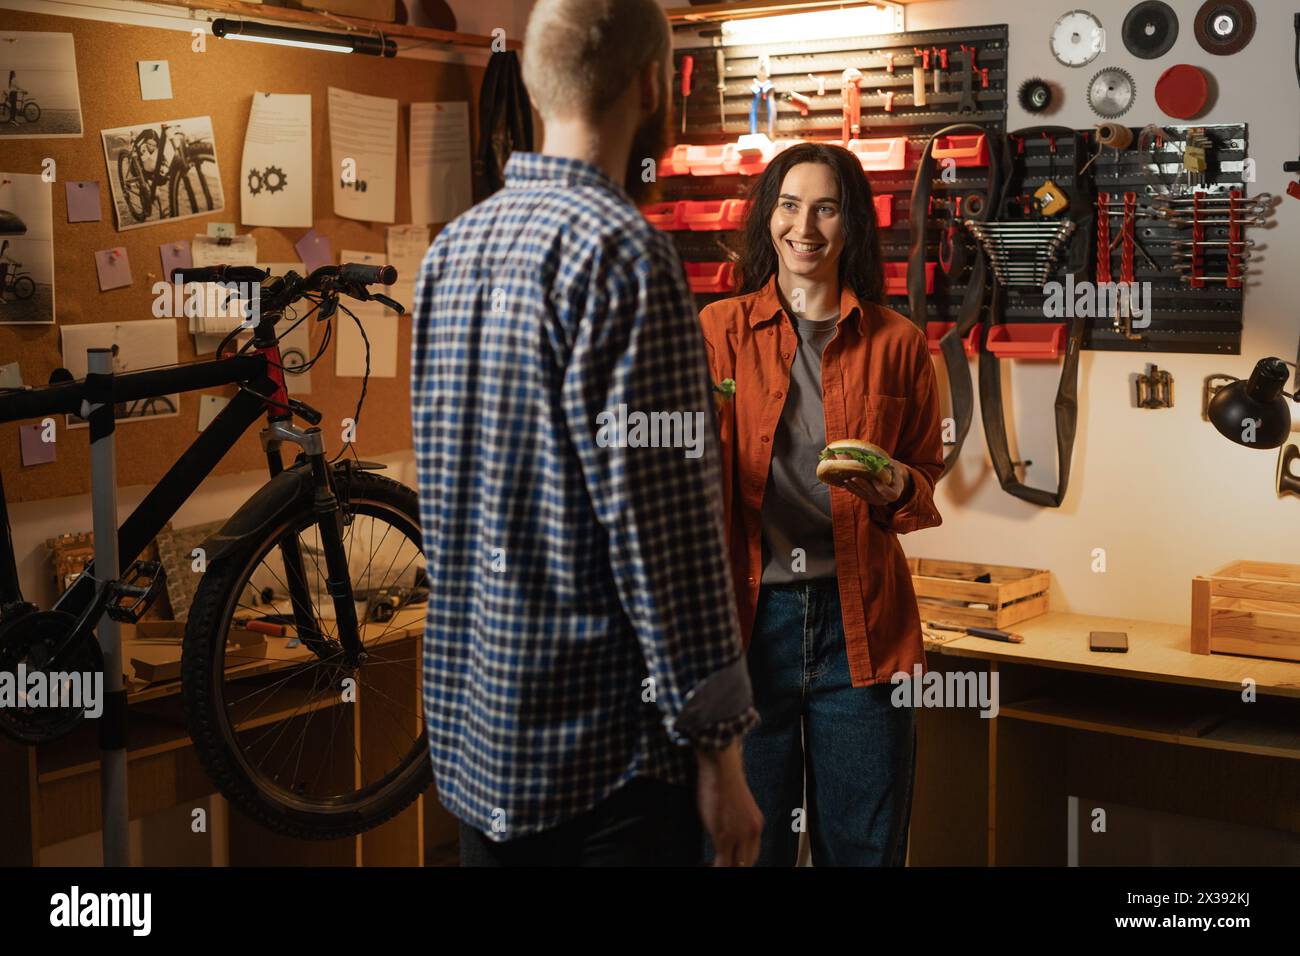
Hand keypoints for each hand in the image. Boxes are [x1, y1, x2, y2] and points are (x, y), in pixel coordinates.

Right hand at [695, 740, 762, 866]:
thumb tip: (726, 841)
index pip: (752, 855)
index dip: (740, 863)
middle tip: (721, 865)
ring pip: (735, 866)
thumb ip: (736, 826)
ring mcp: (739, 835)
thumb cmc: (722, 783)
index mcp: (756, 825)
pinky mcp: (725, 835)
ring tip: (714, 865)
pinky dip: (716, 866)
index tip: (730, 863)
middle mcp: (752, 832)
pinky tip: (709, 865)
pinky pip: (722, 862)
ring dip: (724, 866)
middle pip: (747, 863)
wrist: (722, 768)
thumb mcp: (736, 808)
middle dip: (734, 866)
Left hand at [841, 458, 909, 506]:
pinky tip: (845, 483)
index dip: (881, 487)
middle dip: (863, 485)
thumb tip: (875, 459)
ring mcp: (875, 501)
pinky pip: (859, 495)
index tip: (875, 479)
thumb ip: (885, 467)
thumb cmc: (892, 470)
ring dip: (855, 487)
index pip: (889, 493)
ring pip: (864, 495)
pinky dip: (852, 489)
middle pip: (873, 494)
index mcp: (894, 493)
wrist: (891, 477)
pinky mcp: (867, 500)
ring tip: (847, 479)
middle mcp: (884, 500)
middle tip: (854, 478)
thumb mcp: (892, 468)